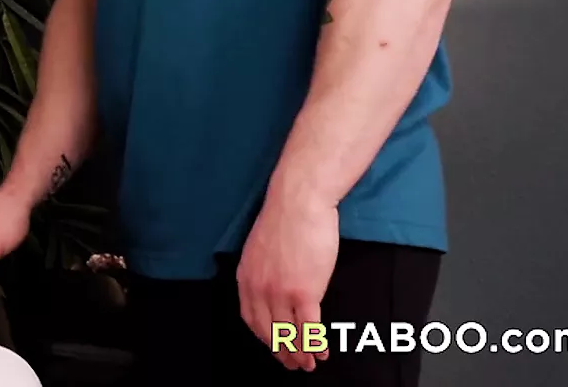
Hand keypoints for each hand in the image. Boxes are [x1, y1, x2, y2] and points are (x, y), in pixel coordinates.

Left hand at [237, 190, 340, 371]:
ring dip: (300, 354)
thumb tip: (271, 286)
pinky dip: (315, 345)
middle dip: (282, 351)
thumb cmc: (286, 219)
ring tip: (309, 364)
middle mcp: (258, 289)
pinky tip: (322, 352)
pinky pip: (309, 328)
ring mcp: (280, 292)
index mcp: (246, 277)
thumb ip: (261, 271)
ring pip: (289, 334)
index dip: (264, 337)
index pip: (251, 318)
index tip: (274, 345)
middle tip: (293, 364)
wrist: (299, 202)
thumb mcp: (260, 248)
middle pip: (269, 331)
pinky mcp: (304, 292)